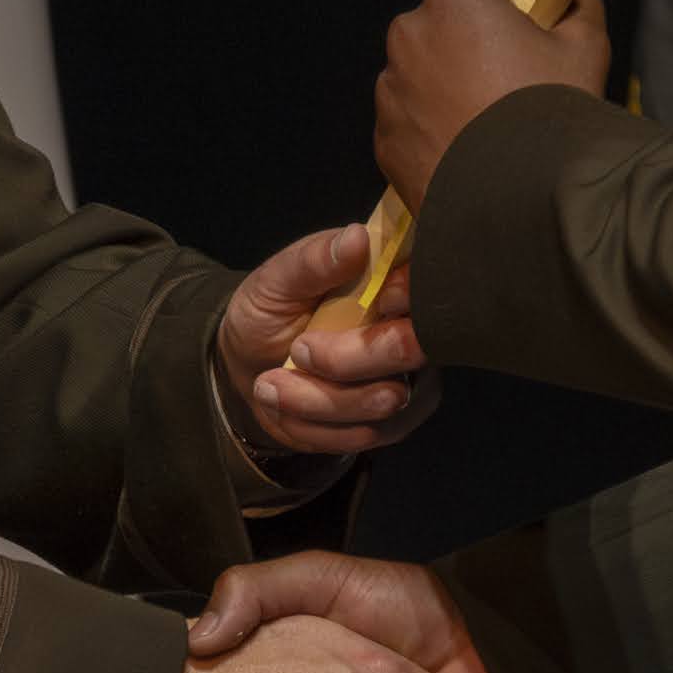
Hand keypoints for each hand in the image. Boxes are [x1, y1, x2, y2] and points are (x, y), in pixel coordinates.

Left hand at [214, 224, 437, 455]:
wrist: (249, 369)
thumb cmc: (270, 312)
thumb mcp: (277, 279)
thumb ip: (315, 259)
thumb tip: (356, 237)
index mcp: (395, 280)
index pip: (424, 286)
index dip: (395, 298)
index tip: (341, 305)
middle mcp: (416, 328)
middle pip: (410, 349)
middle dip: (343, 360)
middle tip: (296, 350)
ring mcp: (413, 379)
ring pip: (383, 402)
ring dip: (315, 399)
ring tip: (270, 384)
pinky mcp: (397, 422)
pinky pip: (365, 435)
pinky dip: (314, 426)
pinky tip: (287, 407)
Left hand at [372, 0, 612, 206]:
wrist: (519, 199)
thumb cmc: (552, 110)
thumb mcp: (587, 46)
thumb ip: (580, 7)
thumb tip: (572, 1)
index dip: (516, 2)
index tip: (533, 34)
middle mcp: (410, 33)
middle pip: (449, 24)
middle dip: (476, 42)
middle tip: (515, 81)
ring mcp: (391, 88)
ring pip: (426, 73)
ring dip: (451, 85)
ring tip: (492, 122)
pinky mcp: (385, 137)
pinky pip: (413, 120)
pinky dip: (435, 128)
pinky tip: (470, 149)